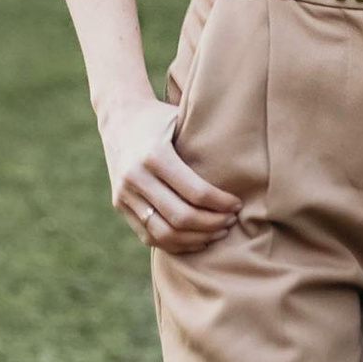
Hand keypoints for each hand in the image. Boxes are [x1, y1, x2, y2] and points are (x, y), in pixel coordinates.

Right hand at [101, 92, 240, 255]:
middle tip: (231, 221)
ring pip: (164, 234)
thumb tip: (244, 163)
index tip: (237, 204)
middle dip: (212, 224)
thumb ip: (203, 141)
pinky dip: (175, 244)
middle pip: (181, 218)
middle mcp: (135, 177)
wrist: (118, 117)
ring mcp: (124, 194)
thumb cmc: (160, 118)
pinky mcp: (119, 205)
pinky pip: (149, 236)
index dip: (221, 204)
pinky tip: (197, 239)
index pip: (195, 192)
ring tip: (217, 232)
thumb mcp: (180, 118)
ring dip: (196, 238)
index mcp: (154, 155)